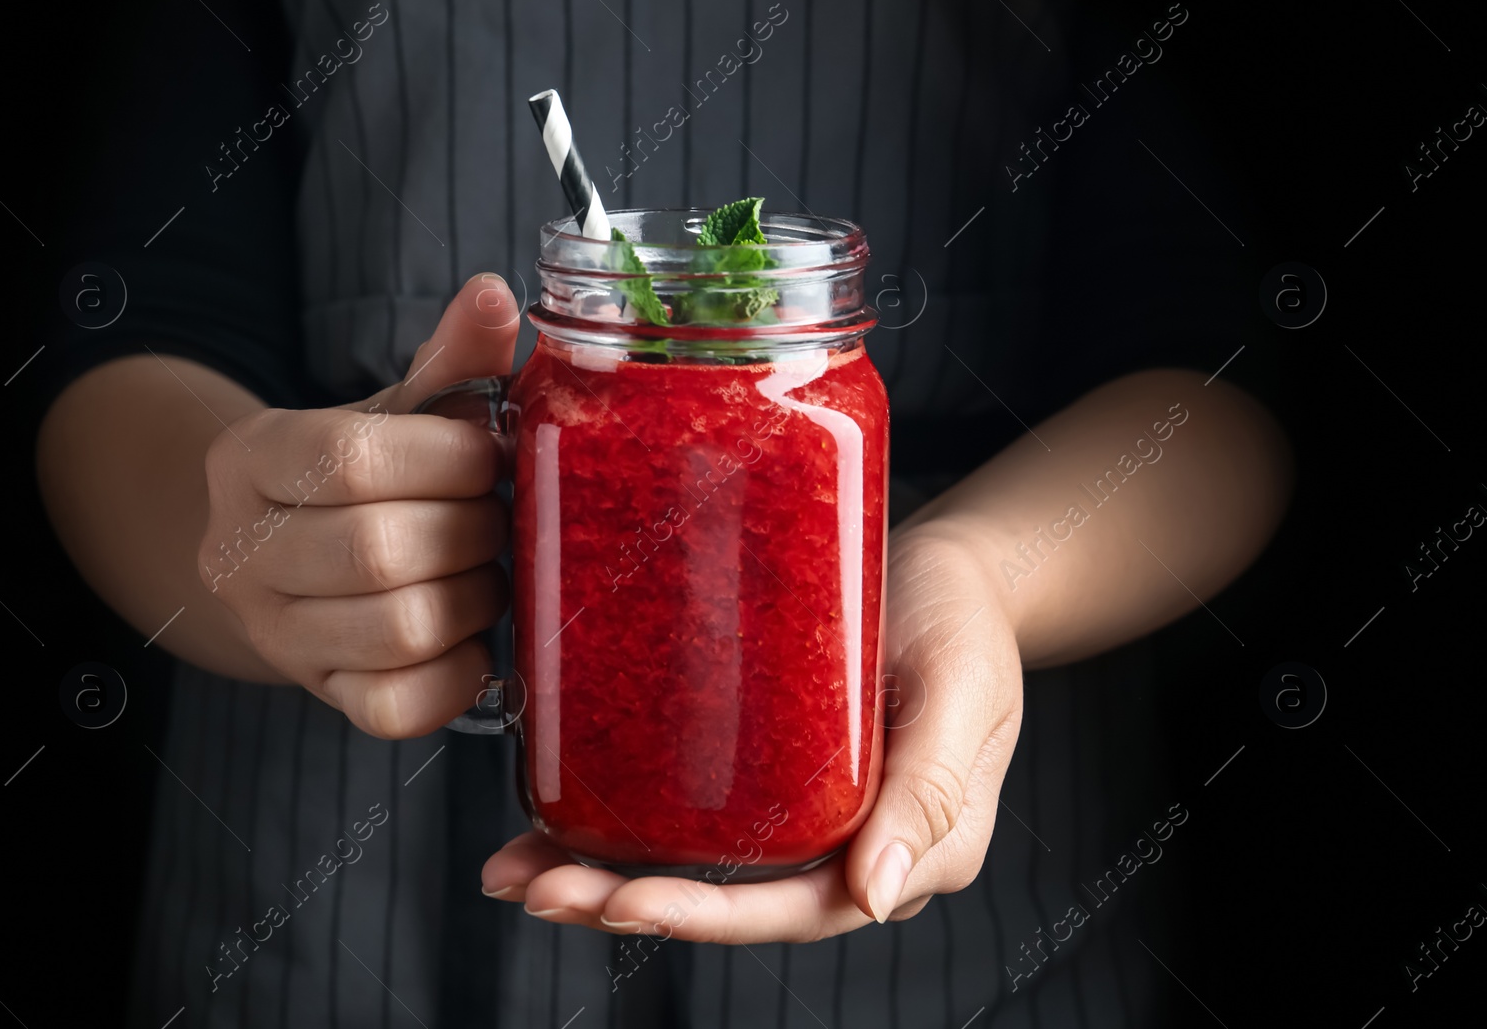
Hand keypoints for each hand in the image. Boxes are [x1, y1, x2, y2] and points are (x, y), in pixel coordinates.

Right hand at [197, 275, 519, 738]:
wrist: (287, 558)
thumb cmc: (360, 474)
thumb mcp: (392, 409)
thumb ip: (447, 359)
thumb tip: (494, 298)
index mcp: (249, 459)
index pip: (349, 458)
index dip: (446, 456)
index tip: (491, 452)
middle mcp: (241, 552)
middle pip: (378, 550)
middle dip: (471, 530)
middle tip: (502, 516)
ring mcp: (275, 634)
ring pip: (398, 631)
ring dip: (475, 597)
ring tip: (491, 569)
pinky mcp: (321, 695)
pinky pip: (398, 707)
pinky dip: (458, 674)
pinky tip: (475, 636)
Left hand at [479, 522, 1024, 941]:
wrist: (954, 568)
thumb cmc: (967, 620)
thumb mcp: (965, 692)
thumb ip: (931, 791)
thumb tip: (874, 897)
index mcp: (913, 848)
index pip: (801, 911)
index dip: (707, 917)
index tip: (621, 903)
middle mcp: (855, 849)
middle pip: (734, 903)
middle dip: (627, 904)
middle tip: (536, 887)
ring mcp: (811, 817)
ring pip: (705, 869)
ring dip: (609, 877)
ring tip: (519, 869)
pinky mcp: (774, 776)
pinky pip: (700, 817)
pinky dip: (626, 822)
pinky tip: (558, 814)